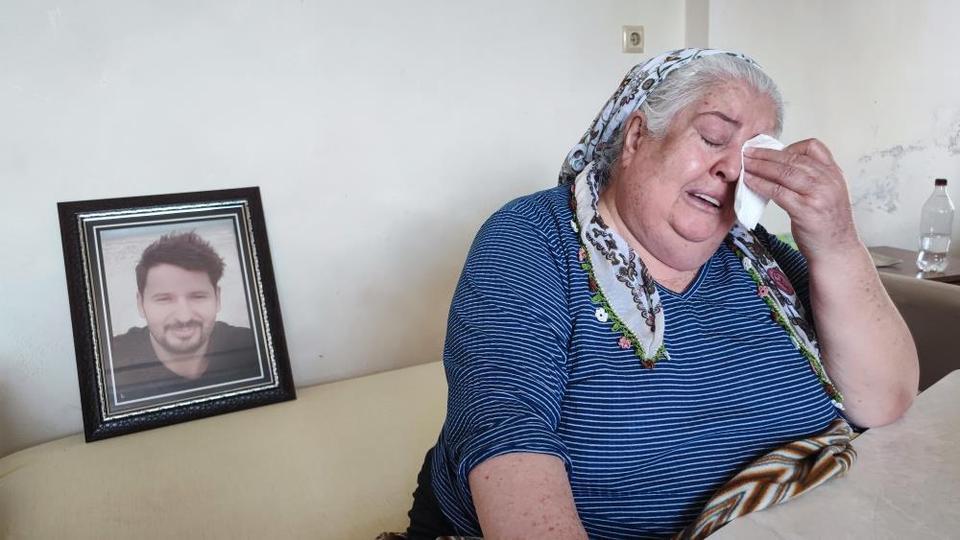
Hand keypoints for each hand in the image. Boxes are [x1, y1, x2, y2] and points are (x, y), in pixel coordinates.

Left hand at [743, 138, 860, 261]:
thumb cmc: (827, 224)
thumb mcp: (827, 194)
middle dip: (767, 154)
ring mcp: (818, 194)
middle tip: (748, 151)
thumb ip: (812, 178)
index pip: (813, 147)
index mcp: (834, 173)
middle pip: (793, 158)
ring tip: (745, 164)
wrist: (837, 251)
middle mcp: (829, 180)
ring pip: (784, 172)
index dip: (789, 145)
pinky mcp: (806, 210)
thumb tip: (780, 166)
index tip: (770, 149)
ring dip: (760, 166)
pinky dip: (761, 184)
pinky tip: (750, 182)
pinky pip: (778, 191)